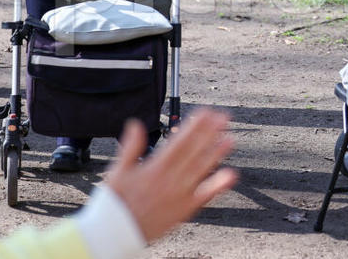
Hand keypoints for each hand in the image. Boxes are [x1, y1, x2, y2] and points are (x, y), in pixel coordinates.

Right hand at [104, 111, 237, 243]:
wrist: (117, 233)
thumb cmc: (116, 203)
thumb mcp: (117, 171)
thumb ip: (130, 146)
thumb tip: (135, 124)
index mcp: (155, 167)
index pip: (179, 141)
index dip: (194, 126)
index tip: (205, 113)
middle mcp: (170, 179)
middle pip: (194, 151)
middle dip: (210, 133)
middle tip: (223, 118)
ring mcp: (179, 194)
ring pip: (202, 169)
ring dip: (217, 153)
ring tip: (229, 139)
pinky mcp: (184, 210)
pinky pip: (204, 196)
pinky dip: (218, 185)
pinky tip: (231, 175)